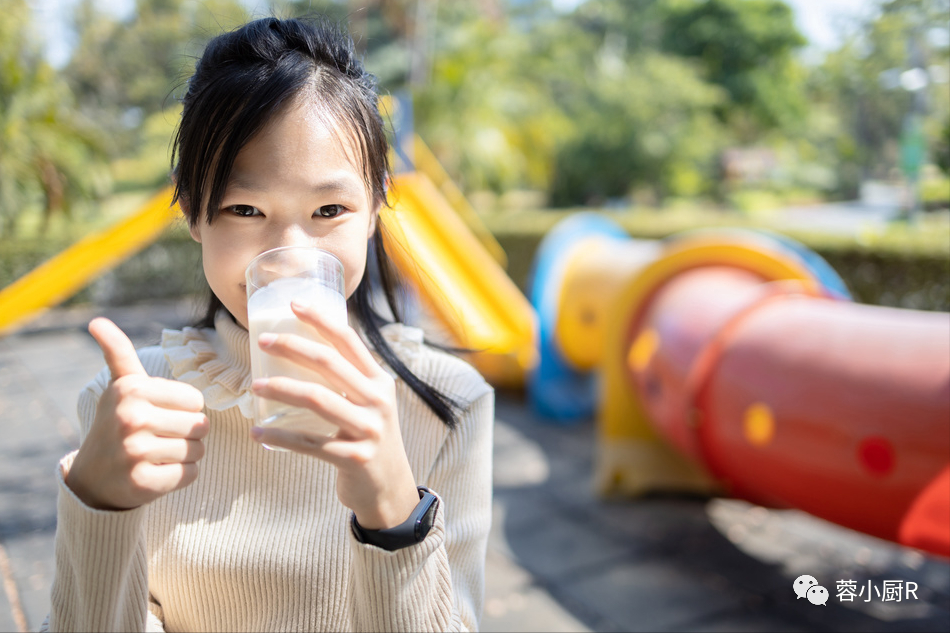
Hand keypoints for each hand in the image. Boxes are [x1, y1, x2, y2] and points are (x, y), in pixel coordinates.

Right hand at [66, 318, 208, 510]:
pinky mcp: (142, 483)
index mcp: (132, 390)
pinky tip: (158, 473)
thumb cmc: (118, 424)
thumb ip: (118, 352)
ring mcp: (135, 452)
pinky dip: (181, 476)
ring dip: (186, 456)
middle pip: (200, 425)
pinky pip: (190, 475)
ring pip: (198, 451)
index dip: (185, 410)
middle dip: (189, 434)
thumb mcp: (121, 386)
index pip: (196, 400)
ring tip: (159, 454)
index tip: (160, 415)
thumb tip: (97, 321)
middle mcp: (131, 418)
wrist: (94, 477)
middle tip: (162, 438)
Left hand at [250, 302, 419, 529]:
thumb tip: (304, 350)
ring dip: (281, 389)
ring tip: (255, 386)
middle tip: (261, 342)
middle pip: (329, 363)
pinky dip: (280, 437)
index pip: (349, 341)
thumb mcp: (370, 404)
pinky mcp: (354, 458)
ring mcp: (368, 429)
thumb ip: (349, 380)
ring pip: (317, 399)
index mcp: (379, 381)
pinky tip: (259, 432)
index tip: (293, 305)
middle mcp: (377, 400)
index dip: (321, 320)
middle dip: (292, 348)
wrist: (389, 488)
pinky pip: (310, 443)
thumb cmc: (369, 438)